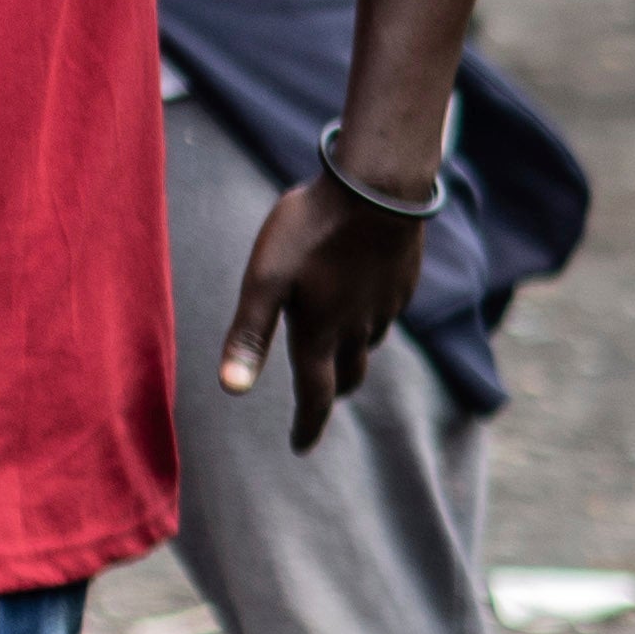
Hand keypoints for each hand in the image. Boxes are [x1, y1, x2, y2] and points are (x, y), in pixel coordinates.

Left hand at [215, 162, 430, 454]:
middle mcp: (357, 329)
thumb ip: (250, 333)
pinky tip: (360, 295)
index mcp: (321, 333)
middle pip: (348, 377)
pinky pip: (385, 312)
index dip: (307, 426)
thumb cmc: (313, 229)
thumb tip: (231, 389)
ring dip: (351, 351)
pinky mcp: (403, 282)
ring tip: (334, 337)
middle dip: (332, 392)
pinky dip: (369, 316)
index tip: (299, 447)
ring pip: (367, 342)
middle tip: (319, 397)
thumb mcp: (266, 278)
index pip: (316, 397)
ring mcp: (385, 306)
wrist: (379, 186)